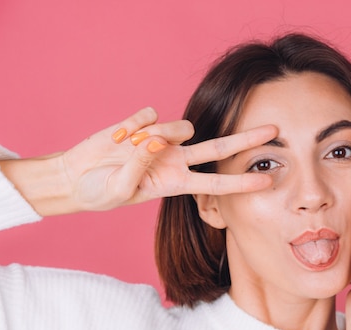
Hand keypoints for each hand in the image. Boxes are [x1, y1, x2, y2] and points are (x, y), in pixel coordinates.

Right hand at [0, 108, 275, 215]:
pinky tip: (117, 138)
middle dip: (247, 139)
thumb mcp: (120, 189)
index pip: (216, 182)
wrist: (75, 178)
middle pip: (219, 147)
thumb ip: (139, 166)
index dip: (241, 182)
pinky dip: (130, 126)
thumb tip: (153, 141)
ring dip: (155, 136)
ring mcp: (162, 141)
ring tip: (126, 149)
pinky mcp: (144, 123)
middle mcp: (176, 160)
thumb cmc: (100, 192)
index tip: (267, 180)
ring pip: (177, 127)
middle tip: (275, 129)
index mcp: (176, 183)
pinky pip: (147, 116)